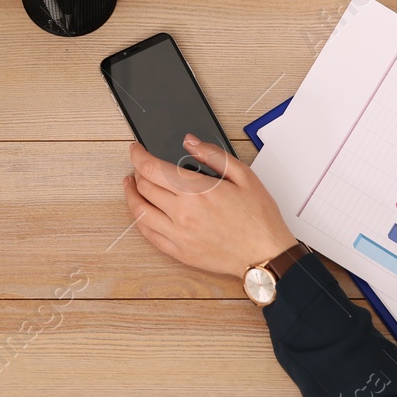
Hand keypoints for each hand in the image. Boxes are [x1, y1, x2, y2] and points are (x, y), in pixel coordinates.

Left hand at [122, 136, 296, 278]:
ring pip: (140, 211)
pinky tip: (142, 211)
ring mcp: (178, 234)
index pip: (151, 168)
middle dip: (137, 170)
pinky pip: (148, 234)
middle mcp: (182, 213)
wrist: (265, 255)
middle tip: (140, 165)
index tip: (136, 149)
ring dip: (131, 194)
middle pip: (143, 186)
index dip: (138, 155)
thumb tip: (190, 142)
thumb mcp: (244, 175)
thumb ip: (213, 155)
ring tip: (132, 185)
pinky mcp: (179, 252)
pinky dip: (140, 219)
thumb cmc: (258, 218)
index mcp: (196, 191)